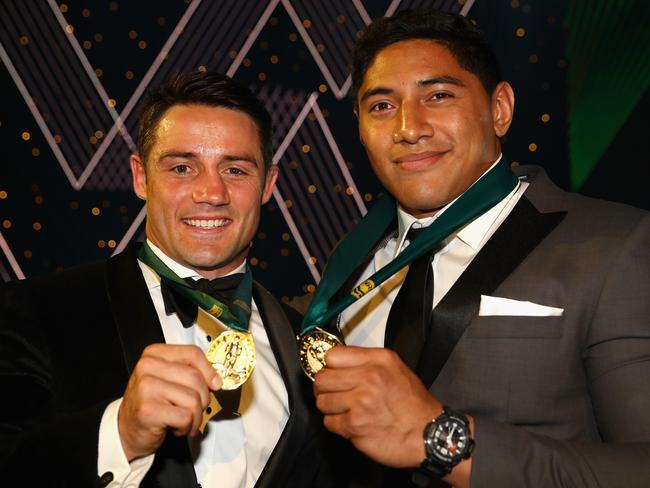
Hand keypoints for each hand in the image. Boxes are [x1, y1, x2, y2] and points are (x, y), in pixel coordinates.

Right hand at [118, 344, 221, 460]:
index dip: (209, 370)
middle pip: (196, 378)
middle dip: (203, 398)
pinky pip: (186, 417)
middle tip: (194, 408)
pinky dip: (187, 427)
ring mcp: (146, 388)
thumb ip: (189, 372)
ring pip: (193, 399)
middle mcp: (147, 367)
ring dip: (195, 416)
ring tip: (184, 419)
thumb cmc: (151, 403)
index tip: (215, 383)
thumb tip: (216, 379)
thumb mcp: (167, 379)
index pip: (192, 353)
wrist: (126, 430)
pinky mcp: (149, 410)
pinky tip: (176, 427)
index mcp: (154, 354)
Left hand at [313, 345, 441, 467]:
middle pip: (322, 378)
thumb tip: (336, 363)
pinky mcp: (355, 425)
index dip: (329, 366)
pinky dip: (337, 424)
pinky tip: (352, 423)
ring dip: (331, 408)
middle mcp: (369, 378)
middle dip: (325, 388)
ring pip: (322, 401)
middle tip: (336, 394)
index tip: (331, 373)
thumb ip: (367, 362)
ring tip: (347, 409)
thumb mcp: (396, 368)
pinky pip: (329, 422)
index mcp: (378, 360)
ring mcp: (361, 402)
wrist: (429, 435)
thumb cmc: (413, 404)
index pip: (333, 355)